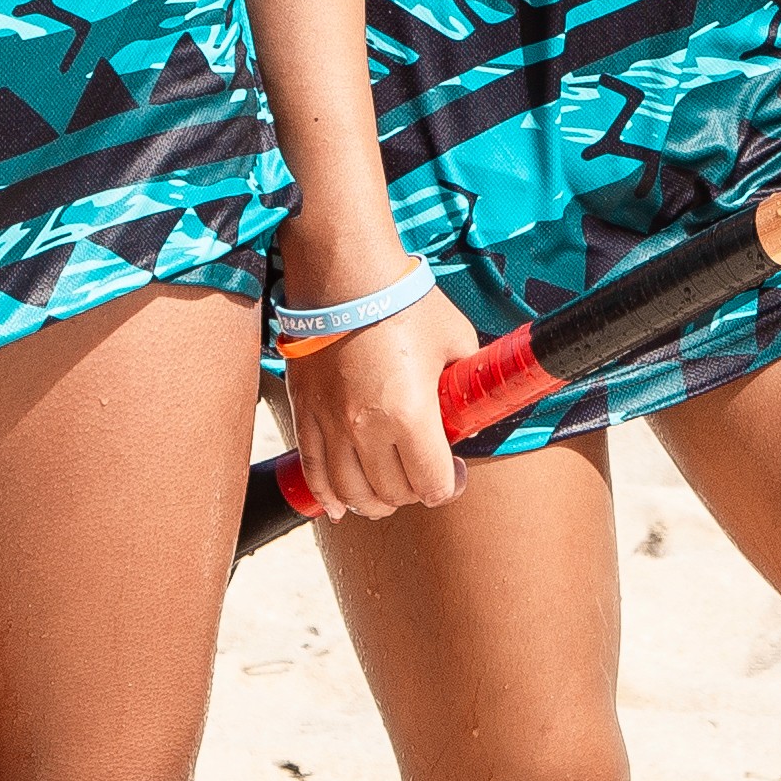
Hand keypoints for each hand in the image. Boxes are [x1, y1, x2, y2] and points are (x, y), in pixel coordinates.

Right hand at [282, 268, 482, 523]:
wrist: (345, 276)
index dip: (449, 486)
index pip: (431, 485)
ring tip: (389, 491)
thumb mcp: (455, 340)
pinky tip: (344, 505)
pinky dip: (331, 496)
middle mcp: (367, 429)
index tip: (455, 474)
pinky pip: (314, 474)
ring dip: (375, 502)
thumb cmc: (404, 303)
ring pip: (352, 494)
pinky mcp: (306, 415)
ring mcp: (331, 426)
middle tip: (424, 475)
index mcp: (409, 415)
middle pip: (393, 494)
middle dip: (415, 492)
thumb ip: (465, 382)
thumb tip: (475, 408)